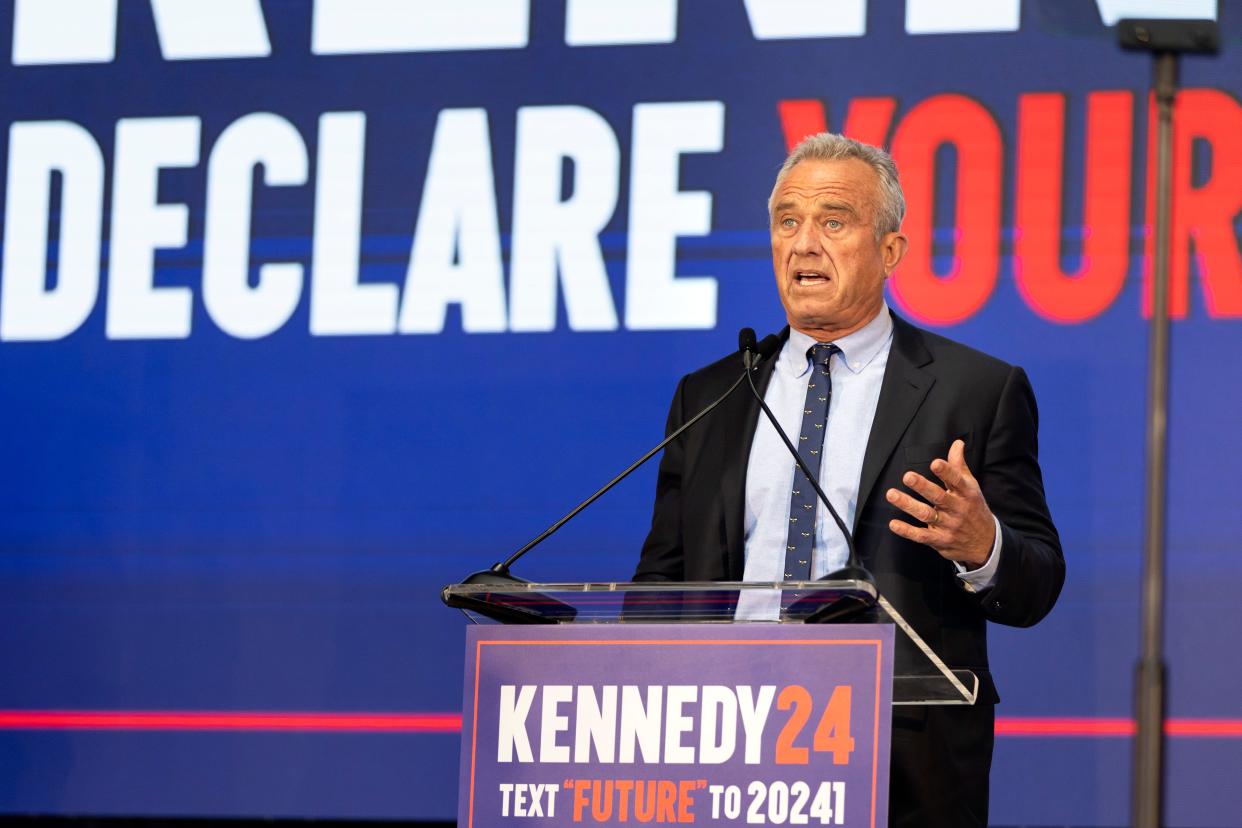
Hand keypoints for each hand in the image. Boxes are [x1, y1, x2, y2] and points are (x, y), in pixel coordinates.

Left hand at [885, 439, 994, 567]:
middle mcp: (958, 509)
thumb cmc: (973, 508)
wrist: (986, 543)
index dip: (946, 472)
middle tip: (907, 476)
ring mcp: (948, 526)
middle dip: (923, 487)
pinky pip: (922, 536)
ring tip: (891, 494)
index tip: (935, 463)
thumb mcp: (971, 487)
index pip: (957, 481)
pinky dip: (907, 531)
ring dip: (908, 505)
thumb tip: (957, 443)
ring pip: (926, 515)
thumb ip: (959, 466)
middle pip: (939, 497)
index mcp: (966, 493)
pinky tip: (893, 524)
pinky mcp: (940, 540)